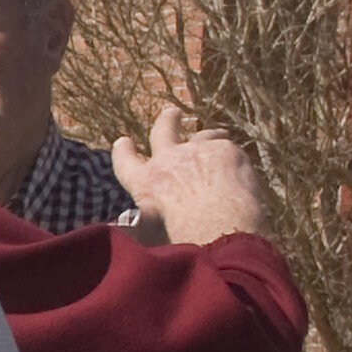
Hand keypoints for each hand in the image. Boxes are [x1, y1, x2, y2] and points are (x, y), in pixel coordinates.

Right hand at [112, 107, 263, 246]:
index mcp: (145, 182)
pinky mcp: (225, 149)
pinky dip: (233, 157)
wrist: (218, 232)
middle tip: (172, 112)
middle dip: (167, 120)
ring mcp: (196, 150)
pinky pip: (229, 149)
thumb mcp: (147, 234)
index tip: (123, 141)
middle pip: (163, 130)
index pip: (126, 162)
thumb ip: (135, 222)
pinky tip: (239, 166)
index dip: (124, 151)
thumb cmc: (182, 239)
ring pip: (203, 136)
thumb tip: (112, 228)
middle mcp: (167, 160)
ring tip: (217, 133)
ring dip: (208, 135)